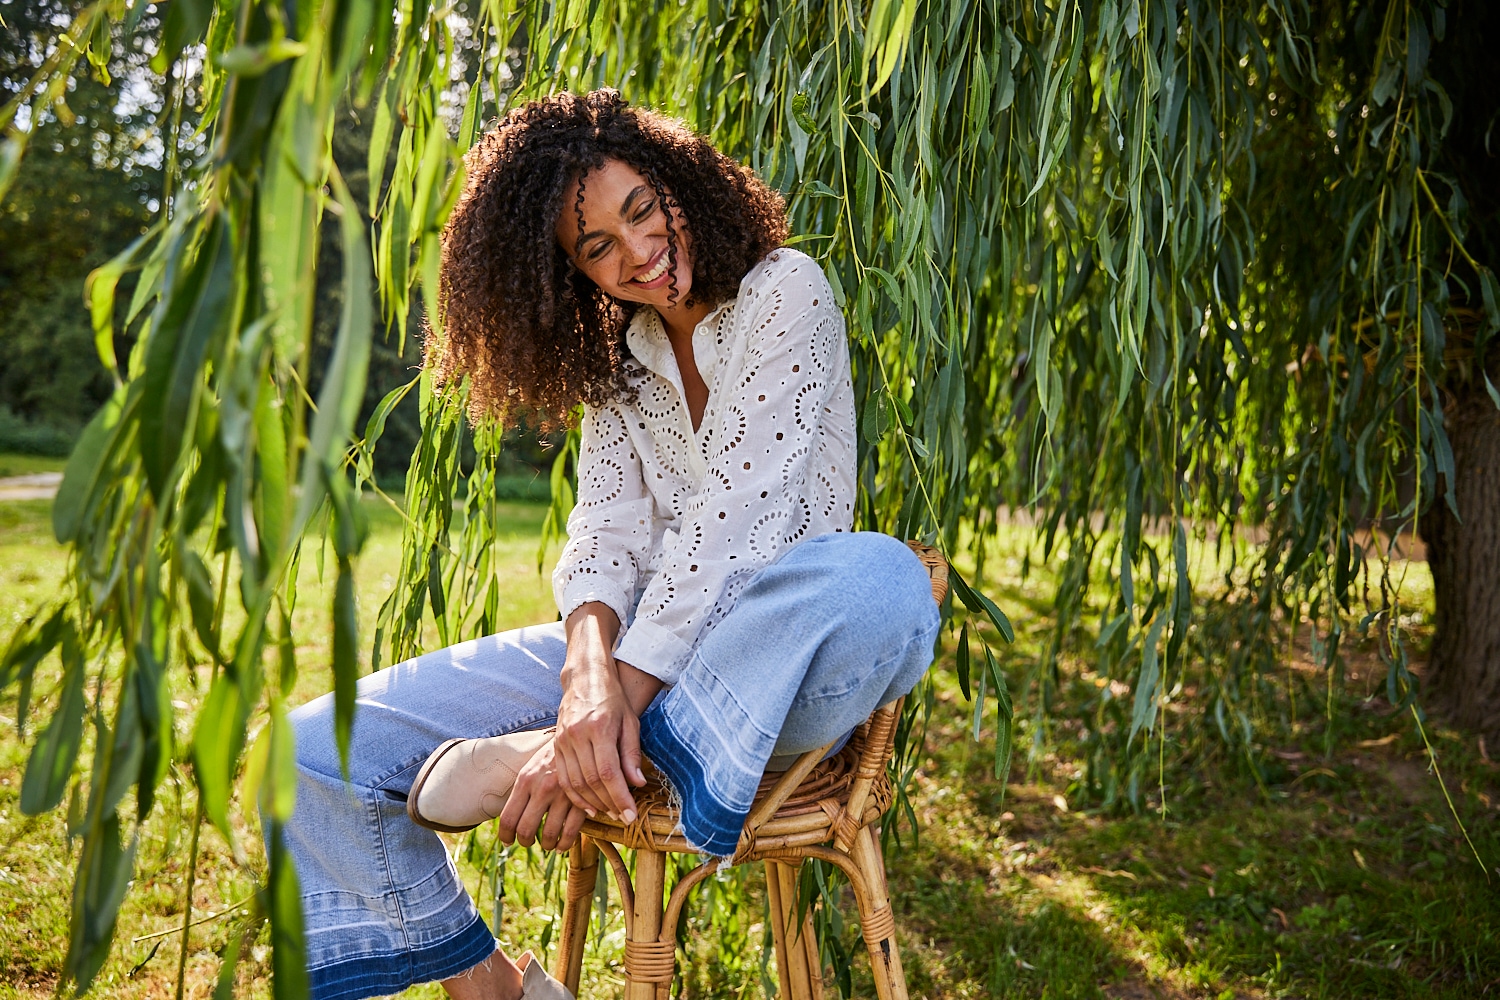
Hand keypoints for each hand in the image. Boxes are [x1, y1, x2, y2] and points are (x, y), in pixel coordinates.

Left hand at [496, 740, 587, 850]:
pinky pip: (571, 832)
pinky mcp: (582, 800)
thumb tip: (509, 821)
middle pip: (526, 830)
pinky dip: (565, 844)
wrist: (580, 740)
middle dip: (525, 841)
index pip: (508, 818)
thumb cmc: (551, 757)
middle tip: (527, 842)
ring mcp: (563, 795)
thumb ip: (520, 792)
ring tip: (548, 843)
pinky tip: (562, 845)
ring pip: (549, 834)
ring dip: (546, 844)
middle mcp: (542, 788)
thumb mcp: (530, 768)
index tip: (507, 841)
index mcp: (525, 780)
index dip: (505, 836)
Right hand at [558, 604, 651, 821]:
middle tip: (623, 817)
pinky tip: (589, 805)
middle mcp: (577, 735)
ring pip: (575, 782)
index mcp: (599, 727)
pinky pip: (563, 777)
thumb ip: (632, 754)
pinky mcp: (555, 745)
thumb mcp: (630, 722)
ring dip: (593, 802)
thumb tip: (638, 784)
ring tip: (610, 812)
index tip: (630, 815)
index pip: (608, 772)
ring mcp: (562, 740)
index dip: (619, 797)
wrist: (585, 679)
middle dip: (609, 803)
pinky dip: (575, 795)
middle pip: (591, 780)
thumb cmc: (613, 699)